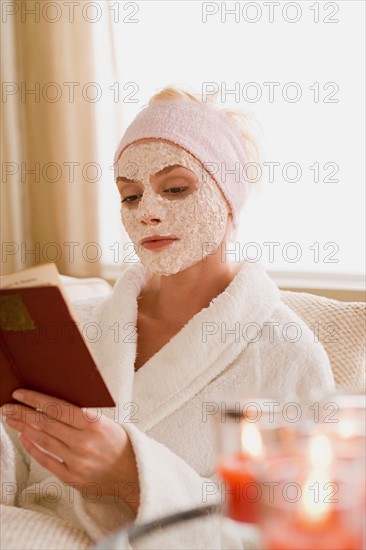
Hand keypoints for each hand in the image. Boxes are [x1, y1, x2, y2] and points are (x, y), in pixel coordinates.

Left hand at [1, 389, 139, 511]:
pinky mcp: (73, 477)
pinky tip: (24, 438)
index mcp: (94, 423)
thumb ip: (80, 415)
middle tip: (7, 407)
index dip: (35, 400)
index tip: (19, 394)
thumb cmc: (117, 441)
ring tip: (12, 420)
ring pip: (43, 441)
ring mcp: (77, 461)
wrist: (132, 472)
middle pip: (46, 424)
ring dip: (24, 429)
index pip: (57, 408)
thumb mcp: (104, 421)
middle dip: (23, 413)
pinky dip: (33, 448)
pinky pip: (47, 461)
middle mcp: (84, 442)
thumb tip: (50, 405)